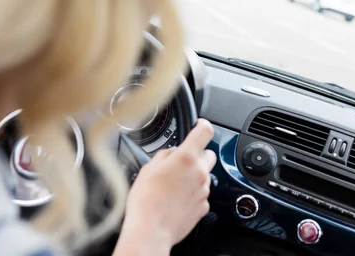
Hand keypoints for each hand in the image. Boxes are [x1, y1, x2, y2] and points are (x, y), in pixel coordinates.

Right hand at [116, 119, 215, 253]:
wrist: (151, 229)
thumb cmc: (146, 200)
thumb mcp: (148, 167)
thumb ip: (165, 155)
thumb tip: (172, 153)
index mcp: (186, 157)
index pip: (205, 131)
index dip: (203, 125)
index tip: (200, 125)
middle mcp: (199, 172)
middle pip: (208, 154)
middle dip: (197, 155)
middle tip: (181, 162)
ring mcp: (203, 190)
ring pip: (204, 175)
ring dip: (193, 176)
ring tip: (173, 186)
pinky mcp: (203, 206)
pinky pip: (201, 193)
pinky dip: (192, 193)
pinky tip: (177, 199)